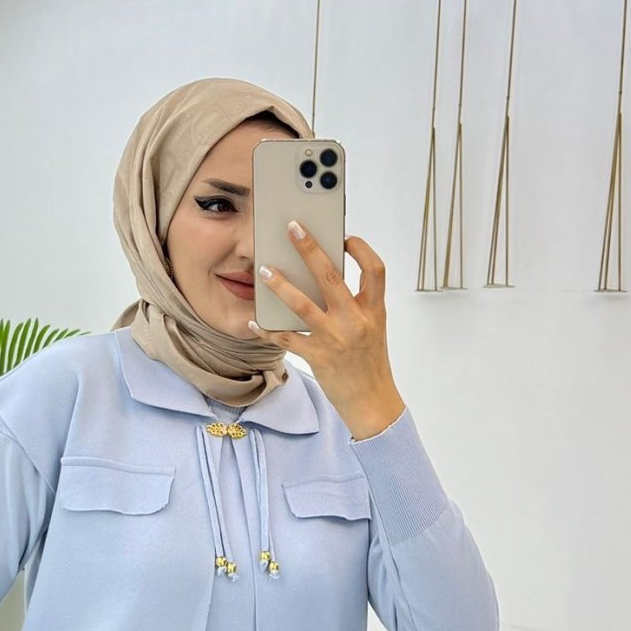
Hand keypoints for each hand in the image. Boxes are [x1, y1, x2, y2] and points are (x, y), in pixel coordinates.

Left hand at [248, 223, 405, 439]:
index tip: (344, 237)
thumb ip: (356, 303)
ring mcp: (335, 339)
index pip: (375, 270)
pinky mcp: (318, 357)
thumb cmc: (370, 363)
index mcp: (374, 311)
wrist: (372, 403)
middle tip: (293, 228)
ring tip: (264, 270)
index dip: (361, 249)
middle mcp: (356, 322)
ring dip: (280, 285)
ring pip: (302, 305)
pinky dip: (268, 330)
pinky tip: (255, 322)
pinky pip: (287, 339)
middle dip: (309, 248)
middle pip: (331, 277)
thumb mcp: (373, 328)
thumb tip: (323, 275)